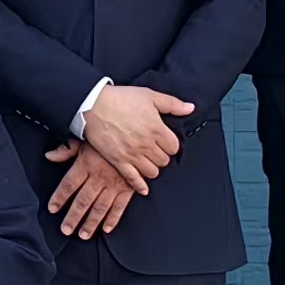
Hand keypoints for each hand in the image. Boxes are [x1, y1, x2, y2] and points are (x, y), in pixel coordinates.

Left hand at [45, 142, 137, 239]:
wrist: (136, 137)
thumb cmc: (108, 137)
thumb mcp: (85, 138)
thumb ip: (67, 149)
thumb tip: (49, 156)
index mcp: (86, 165)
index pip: (68, 185)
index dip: (59, 198)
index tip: (52, 209)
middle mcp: (99, 177)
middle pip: (83, 201)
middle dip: (73, 217)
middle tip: (66, 229)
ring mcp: (114, 185)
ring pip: (100, 208)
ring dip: (91, 223)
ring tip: (83, 235)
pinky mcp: (128, 188)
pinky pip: (120, 207)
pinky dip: (113, 219)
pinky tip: (106, 228)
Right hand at [75, 83, 192, 188]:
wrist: (93, 105)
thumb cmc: (120, 99)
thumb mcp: (150, 95)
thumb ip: (173, 104)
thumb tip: (190, 108)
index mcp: (156, 129)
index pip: (174, 147)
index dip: (170, 145)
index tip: (165, 142)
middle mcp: (146, 144)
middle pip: (164, 161)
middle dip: (162, 156)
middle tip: (155, 151)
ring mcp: (132, 154)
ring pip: (152, 172)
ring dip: (152, 168)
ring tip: (147, 161)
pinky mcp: (119, 161)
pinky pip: (133, 179)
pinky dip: (140, 186)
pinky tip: (143, 189)